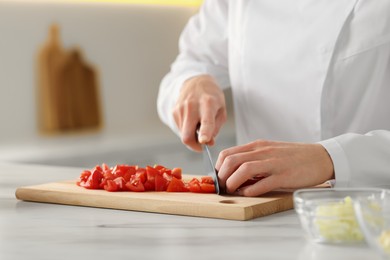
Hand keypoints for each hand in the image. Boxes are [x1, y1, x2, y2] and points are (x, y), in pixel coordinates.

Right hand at [173, 75, 226, 150]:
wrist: (196, 82)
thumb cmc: (212, 97)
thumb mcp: (221, 110)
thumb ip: (216, 128)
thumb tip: (208, 143)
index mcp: (208, 104)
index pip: (206, 122)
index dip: (205, 133)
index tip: (204, 141)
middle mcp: (192, 106)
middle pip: (187, 135)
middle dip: (194, 145)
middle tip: (202, 145)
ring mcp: (180, 109)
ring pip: (183, 134)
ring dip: (192, 136)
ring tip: (198, 125)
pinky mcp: (174, 111)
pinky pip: (180, 129)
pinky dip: (187, 129)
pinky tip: (192, 120)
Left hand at [215, 140, 334, 195]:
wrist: (321, 157)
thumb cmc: (294, 157)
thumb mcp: (270, 151)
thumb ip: (253, 159)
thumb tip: (235, 174)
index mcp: (258, 146)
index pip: (228, 153)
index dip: (218, 166)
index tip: (218, 177)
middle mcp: (263, 152)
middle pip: (232, 161)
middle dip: (222, 175)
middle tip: (223, 186)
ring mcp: (274, 163)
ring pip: (244, 169)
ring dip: (232, 182)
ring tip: (231, 190)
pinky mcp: (284, 176)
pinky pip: (262, 183)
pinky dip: (250, 190)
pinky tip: (246, 193)